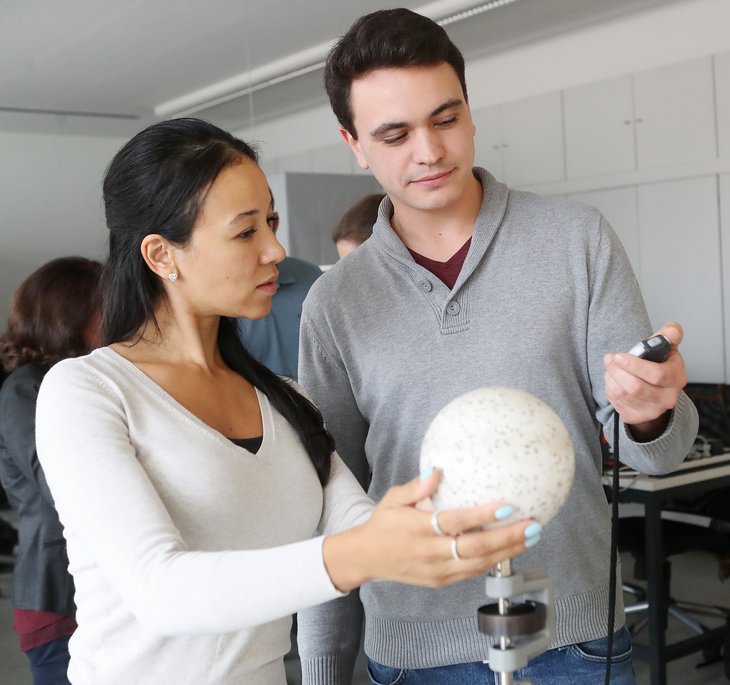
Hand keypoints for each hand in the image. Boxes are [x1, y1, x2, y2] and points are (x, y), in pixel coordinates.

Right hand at [322, 469, 536, 591]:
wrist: (366, 558)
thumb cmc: (383, 524)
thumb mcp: (393, 499)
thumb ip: (416, 486)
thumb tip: (438, 470)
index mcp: (417, 529)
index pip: (455, 523)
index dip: (482, 517)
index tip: (507, 508)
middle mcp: (429, 553)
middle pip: (475, 549)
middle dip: (508, 538)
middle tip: (533, 526)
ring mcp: (436, 571)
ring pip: (478, 564)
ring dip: (508, 551)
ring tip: (531, 538)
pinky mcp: (440, 581)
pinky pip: (471, 572)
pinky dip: (493, 561)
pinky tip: (510, 549)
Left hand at [603, 322, 687, 440]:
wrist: (656, 392)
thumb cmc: (659, 367)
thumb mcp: (666, 349)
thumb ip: (668, 336)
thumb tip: (673, 329)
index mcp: (677, 378)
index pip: (656, 374)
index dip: (634, 365)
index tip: (619, 356)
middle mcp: (667, 398)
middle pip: (635, 387)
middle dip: (617, 370)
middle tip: (611, 359)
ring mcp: (652, 410)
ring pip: (622, 394)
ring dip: (611, 377)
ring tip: (611, 367)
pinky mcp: (636, 417)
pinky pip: (616, 402)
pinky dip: (609, 388)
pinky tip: (613, 380)